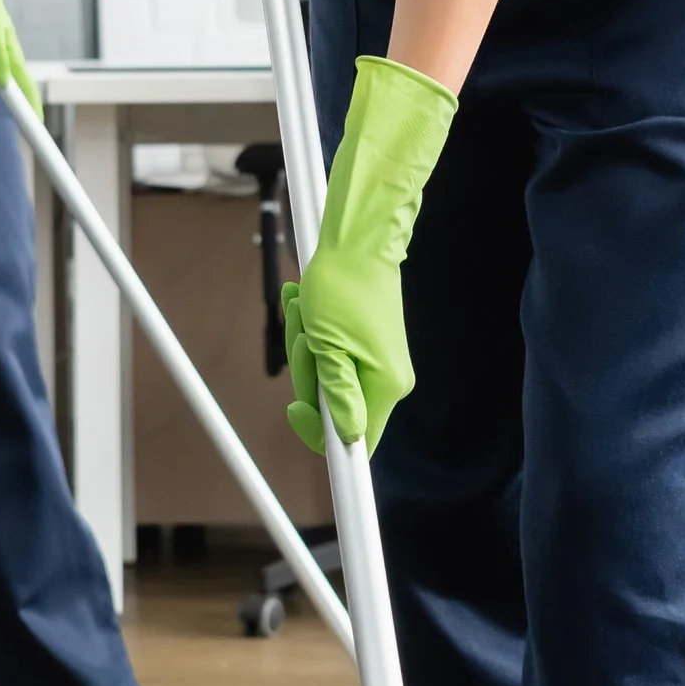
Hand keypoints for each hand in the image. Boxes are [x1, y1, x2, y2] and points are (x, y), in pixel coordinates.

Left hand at [282, 54, 457, 453]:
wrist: (359, 244)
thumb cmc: (341, 288)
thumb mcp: (327, 346)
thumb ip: (336, 396)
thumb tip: (346, 440)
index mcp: (384, 386)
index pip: (357, 441)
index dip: (323, 439)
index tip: (297, 415)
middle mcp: (386, 380)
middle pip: (332, 406)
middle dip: (306, 372)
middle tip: (306, 336)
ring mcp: (376, 363)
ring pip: (324, 379)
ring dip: (304, 347)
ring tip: (306, 311)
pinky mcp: (365, 347)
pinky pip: (328, 356)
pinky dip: (311, 334)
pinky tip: (307, 307)